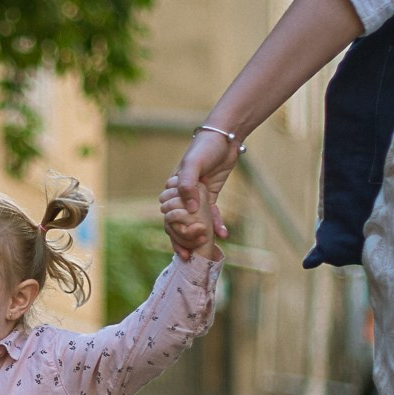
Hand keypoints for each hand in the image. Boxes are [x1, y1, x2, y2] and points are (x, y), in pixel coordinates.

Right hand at [170, 128, 240, 251]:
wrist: (225, 138)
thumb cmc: (205, 148)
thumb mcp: (193, 164)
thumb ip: (187, 185)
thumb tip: (189, 210)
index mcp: (173, 188)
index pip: (169, 215)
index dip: (174, 232)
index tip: (182, 246)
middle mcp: (182, 195)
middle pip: (180, 223)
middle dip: (186, 240)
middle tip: (192, 256)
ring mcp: (197, 197)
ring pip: (196, 222)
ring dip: (201, 236)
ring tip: (207, 251)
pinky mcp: (210, 196)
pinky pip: (211, 214)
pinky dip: (217, 224)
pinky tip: (224, 235)